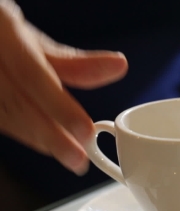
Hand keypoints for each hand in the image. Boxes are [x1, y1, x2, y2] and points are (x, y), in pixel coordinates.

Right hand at [0, 1, 127, 174]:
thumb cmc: (1, 38)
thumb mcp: (34, 43)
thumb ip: (75, 62)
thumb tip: (120, 66)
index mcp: (4, 35)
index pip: (32, 77)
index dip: (60, 108)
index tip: (86, 131)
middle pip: (17, 104)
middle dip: (52, 136)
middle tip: (80, 158)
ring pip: (7, 117)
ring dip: (41, 139)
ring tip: (72, 155)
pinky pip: (2, 121)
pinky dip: (28, 134)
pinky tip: (49, 145)